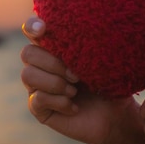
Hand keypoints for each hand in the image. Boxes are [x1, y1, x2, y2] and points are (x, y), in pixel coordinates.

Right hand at [20, 17, 139, 143]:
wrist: (117, 117)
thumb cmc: (111, 86)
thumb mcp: (100, 61)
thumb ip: (84, 44)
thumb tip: (79, 28)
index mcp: (54, 49)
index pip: (31, 30)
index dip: (32, 26)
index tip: (44, 29)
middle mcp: (41, 66)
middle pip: (27, 53)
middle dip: (52, 63)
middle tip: (77, 75)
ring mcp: (37, 87)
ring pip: (28, 75)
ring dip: (55, 83)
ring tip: (75, 91)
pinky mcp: (39, 109)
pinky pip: (37, 99)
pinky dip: (59, 102)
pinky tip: (74, 107)